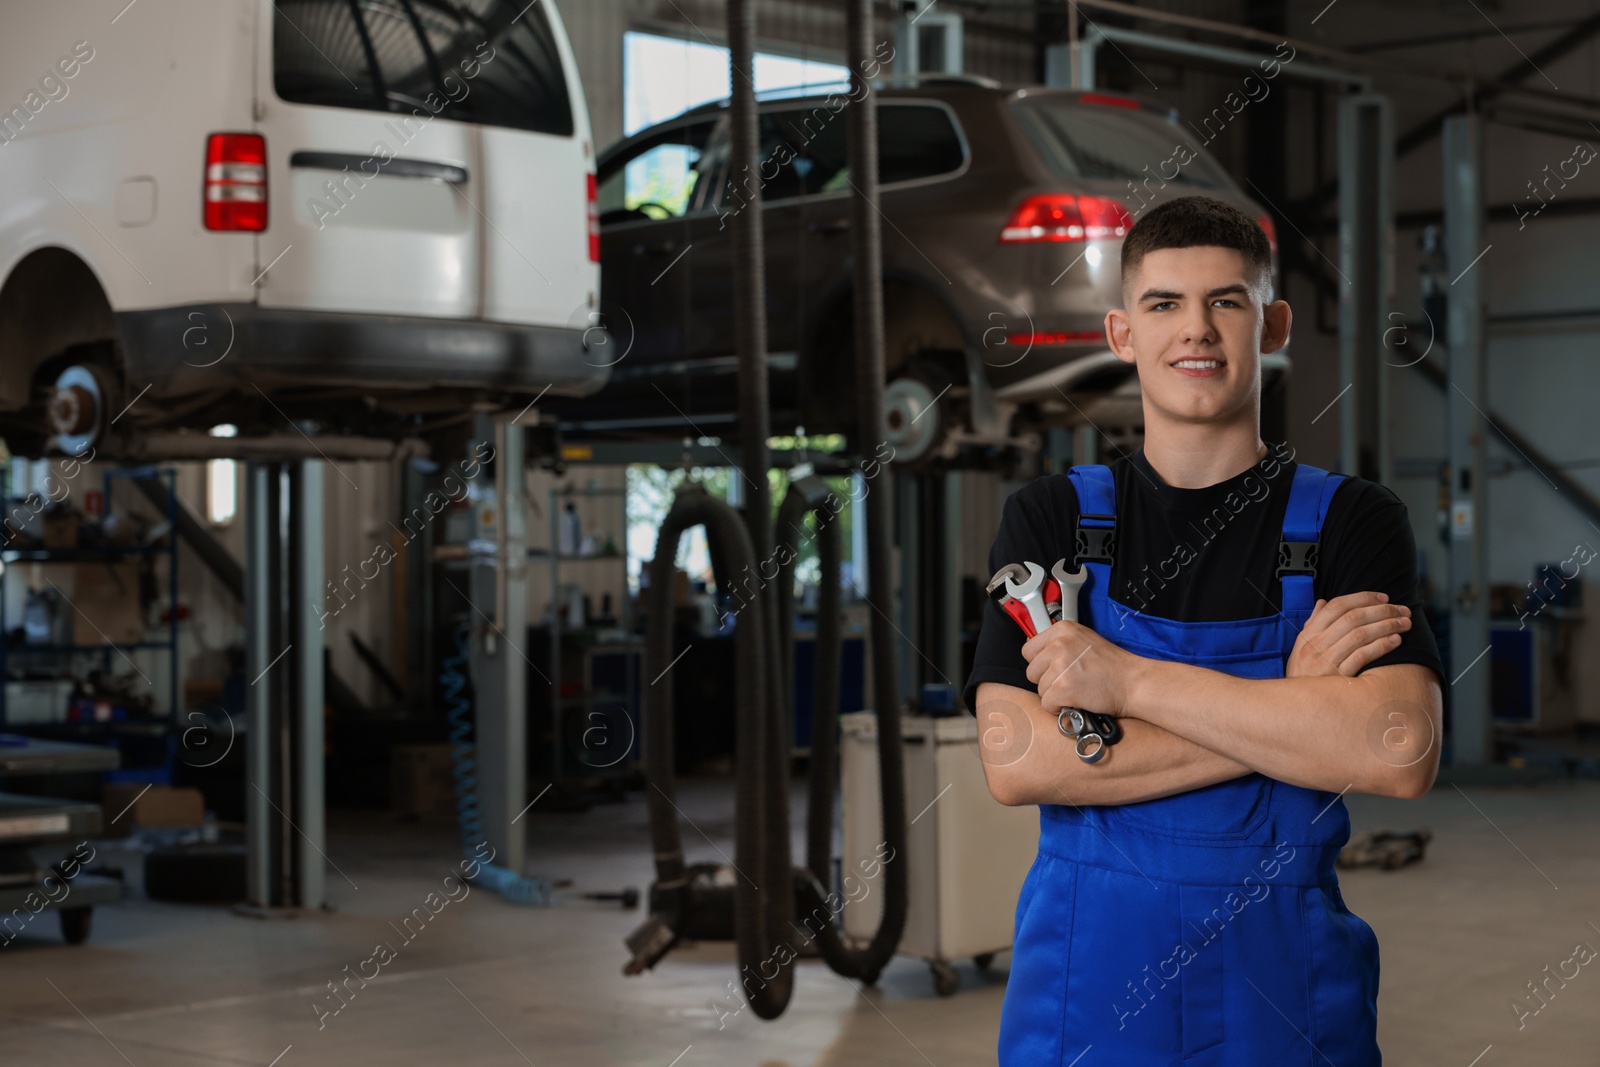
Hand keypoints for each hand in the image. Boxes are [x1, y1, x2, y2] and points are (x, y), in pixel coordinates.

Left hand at [1022, 619, 1136, 716]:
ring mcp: (1060, 666)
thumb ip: (1060, 643)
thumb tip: (1038, 654)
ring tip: (1077, 690)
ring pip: (1039, 689)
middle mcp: (1059, 644)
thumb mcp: (1084, 640)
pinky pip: (1046, 704)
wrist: (1133, 682)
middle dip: (1047, 681)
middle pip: (1032, 671)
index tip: (1054, 669)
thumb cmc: (1113, 665)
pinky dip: (1059, 708)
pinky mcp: (1063, 688)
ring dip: (1055, 695)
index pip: (1029, 650)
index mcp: (1062, 630)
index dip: (1041, 664)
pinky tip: (1075, 701)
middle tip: (1069, 681)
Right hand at [1286, 592, 1411, 677]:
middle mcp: (1315, 645)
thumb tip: (1323, 602)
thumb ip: (1313, 624)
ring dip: (1387, 626)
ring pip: (1360, 634)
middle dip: (1382, 611)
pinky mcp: (1338, 677)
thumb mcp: (1301, 648)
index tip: (1384, 598)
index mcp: (1308, 634)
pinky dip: (1381, 646)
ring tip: (1405, 624)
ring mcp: (1326, 661)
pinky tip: (1395, 641)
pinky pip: (1363, 656)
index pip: (1336, 606)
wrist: (1297, 707)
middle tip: (1403, 610)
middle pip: (1353, 618)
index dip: (1363, 598)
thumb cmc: (1304, 675)